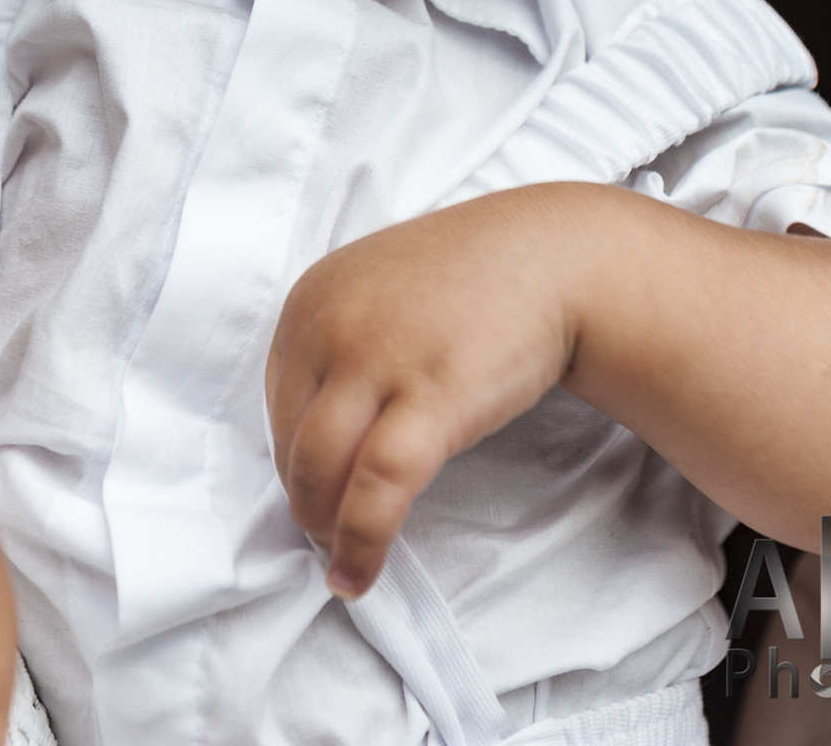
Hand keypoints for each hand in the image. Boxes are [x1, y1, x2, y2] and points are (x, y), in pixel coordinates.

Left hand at [265, 187, 578, 597]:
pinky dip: (361, 543)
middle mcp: (331, 324)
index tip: (317, 487)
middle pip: (291, 441)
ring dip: (325, 528)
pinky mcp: (430, 399)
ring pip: (318, 472)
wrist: (553, 257)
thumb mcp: (376, 288)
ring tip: (341, 559)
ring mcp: (378, 359)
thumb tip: (317, 432)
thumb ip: (338, 340)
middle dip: (307, 497)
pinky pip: (376, 490)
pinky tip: (359, 574)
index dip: (293, 456)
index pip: (277, 400)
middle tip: (330, 531)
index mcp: (311, 297)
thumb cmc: (470, 278)